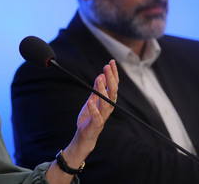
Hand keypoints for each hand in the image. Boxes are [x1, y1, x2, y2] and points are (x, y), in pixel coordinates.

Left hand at [45, 60, 118, 182]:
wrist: (84, 137)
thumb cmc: (89, 119)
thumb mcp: (91, 101)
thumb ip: (96, 90)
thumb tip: (100, 76)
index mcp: (107, 101)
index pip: (113, 86)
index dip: (113, 74)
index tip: (111, 62)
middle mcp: (107, 108)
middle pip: (113, 92)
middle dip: (111, 78)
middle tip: (107, 67)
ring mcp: (102, 117)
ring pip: (106, 103)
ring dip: (103, 90)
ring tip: (100, 78)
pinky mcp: (95, 125)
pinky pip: (96, 117)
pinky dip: (93, 109)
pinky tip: (90, 102)